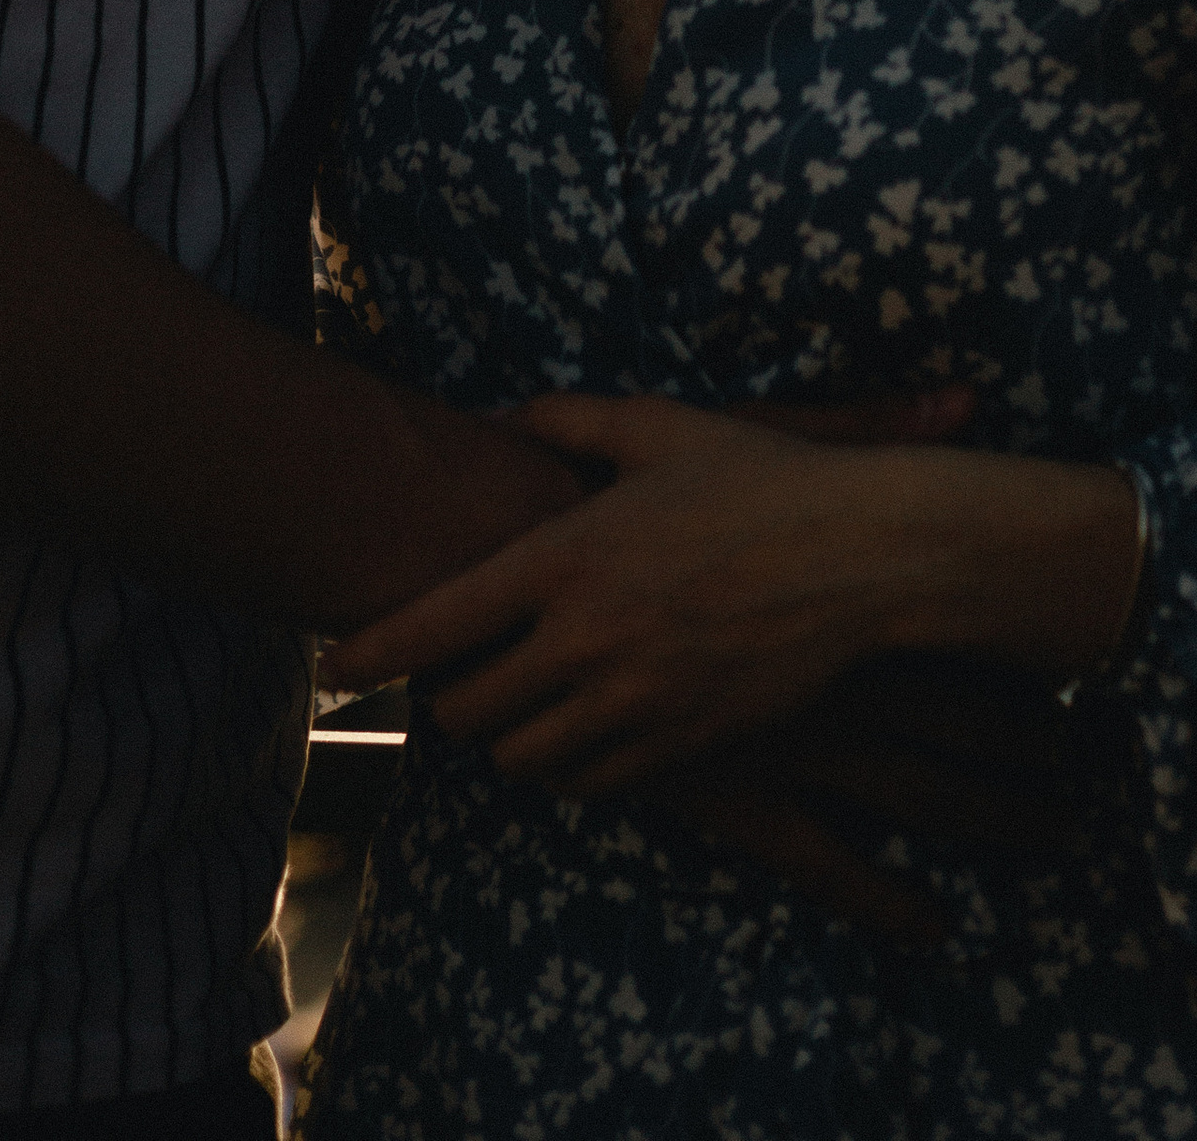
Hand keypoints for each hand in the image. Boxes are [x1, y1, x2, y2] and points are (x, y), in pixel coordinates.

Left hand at [320, 391, 1137, 798]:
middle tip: (453, 673)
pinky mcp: (678, 746)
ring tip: (517, 701)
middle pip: (464, 710)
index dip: (368, 650)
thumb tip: (512, 413)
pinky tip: (581, 727)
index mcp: (567, 556)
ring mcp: (632, 702)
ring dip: (505, 736)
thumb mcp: (661, 428)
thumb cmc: (761, 480)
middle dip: (445, 698)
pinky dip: (567, 764)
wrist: (864, 556)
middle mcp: (585, 639)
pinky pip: (588, 783)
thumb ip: (571, 417)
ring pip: (519, 759)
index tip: (332, 664)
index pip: (433, 624)